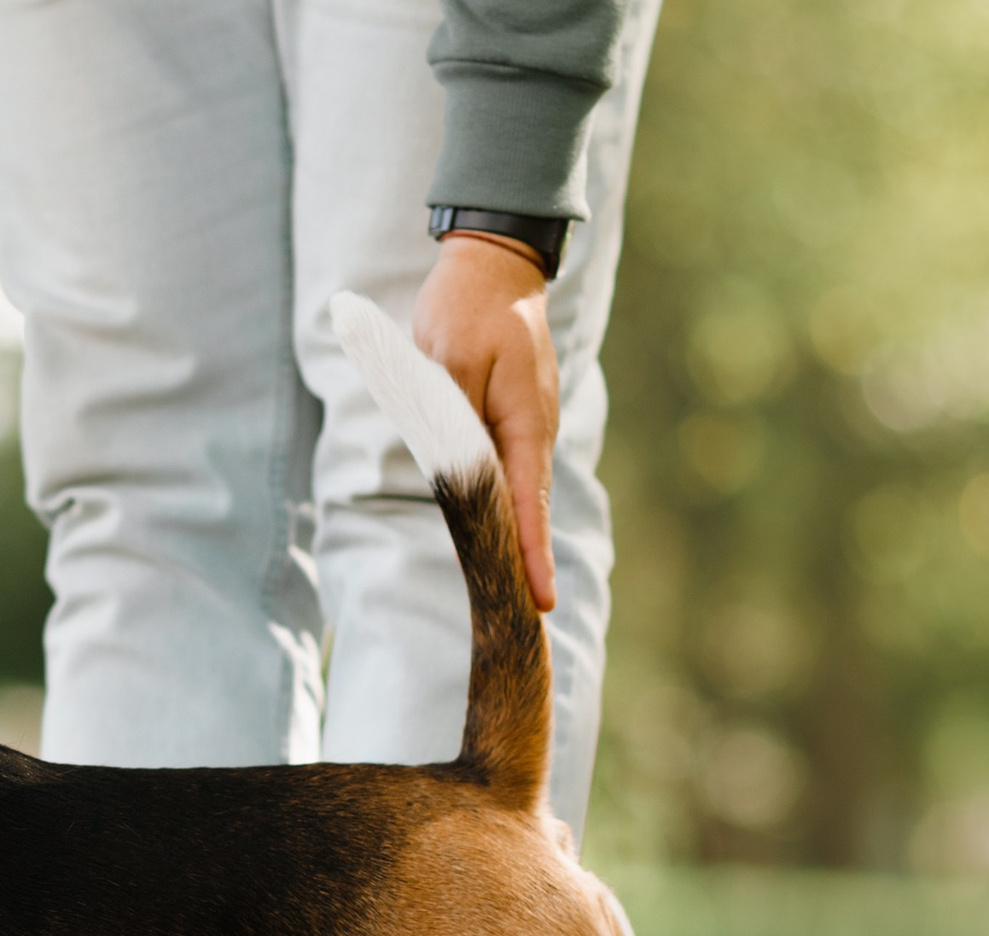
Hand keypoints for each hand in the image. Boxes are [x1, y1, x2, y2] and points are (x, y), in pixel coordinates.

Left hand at [411, 233, 559, 611]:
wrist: (491, 268)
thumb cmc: (465, 309)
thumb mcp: (447, 357)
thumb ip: (451, 415)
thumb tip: (454, 464)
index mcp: (522, 420)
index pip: (528, 499)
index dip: (532, 552)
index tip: (541, 597)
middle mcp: (532, 429)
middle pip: (528, 507)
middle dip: (529, 559)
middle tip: (531, 614)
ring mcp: (526, 424)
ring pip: (519, 492)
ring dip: (518, 538)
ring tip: (519, 591)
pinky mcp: (513, 419)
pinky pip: (509, 471)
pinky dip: (507, 506)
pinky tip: (500, 535)